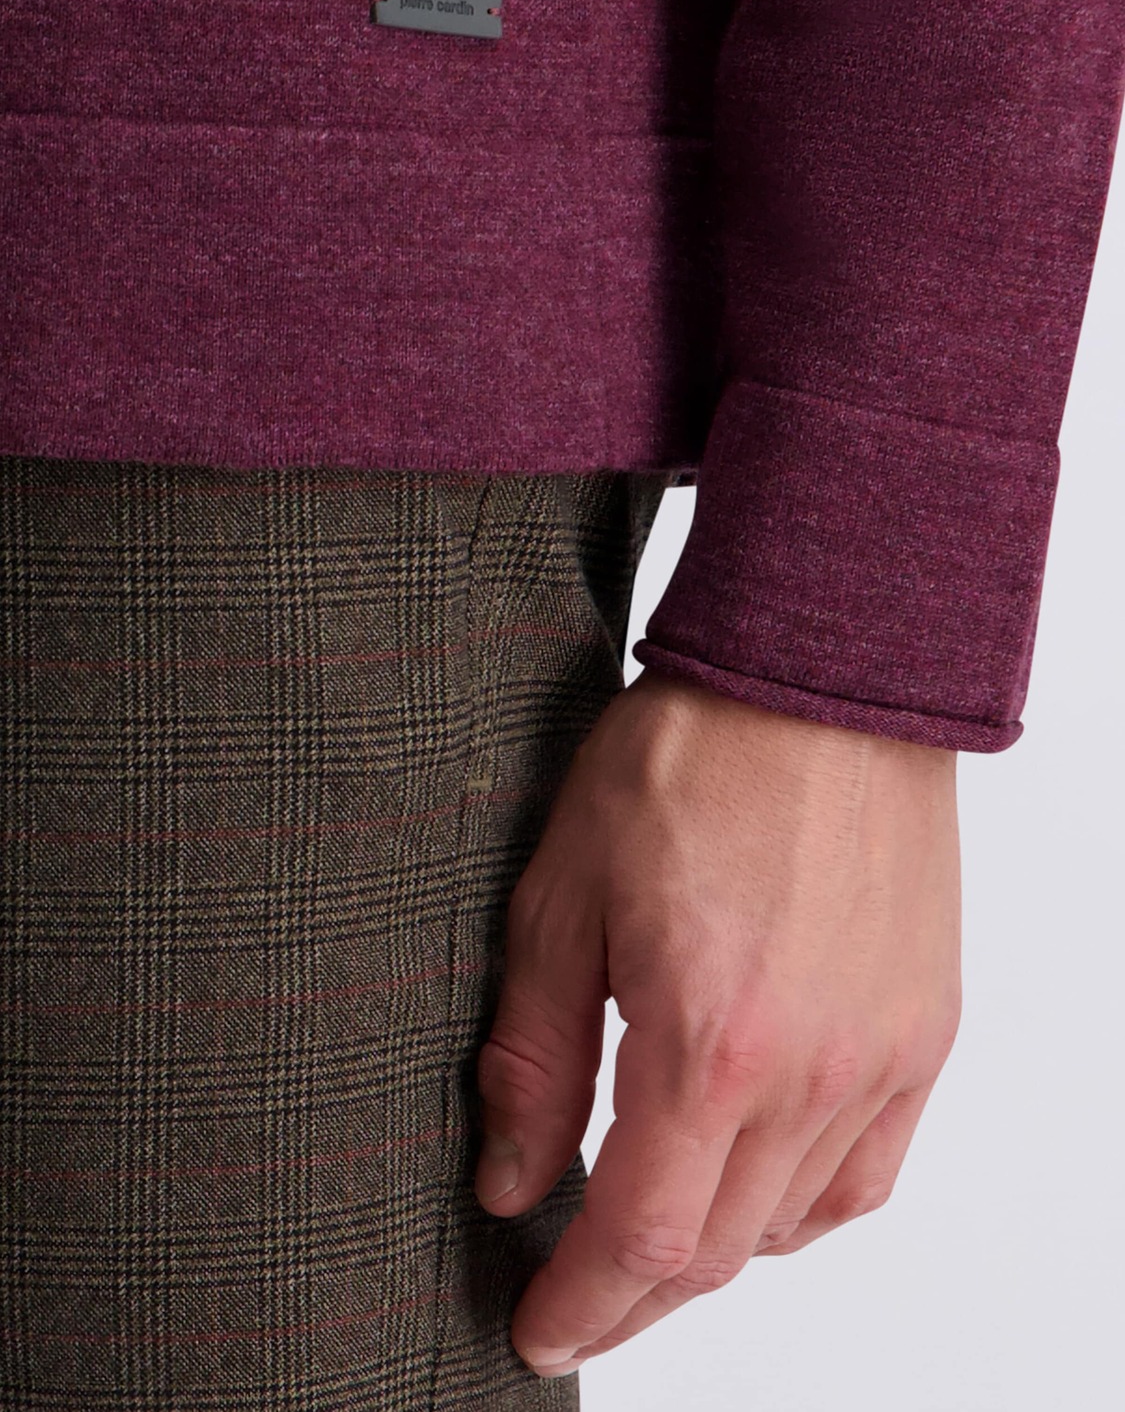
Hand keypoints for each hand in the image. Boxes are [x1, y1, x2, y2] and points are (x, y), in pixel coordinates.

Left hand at [472, 668, 961, 1378]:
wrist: (820, 679)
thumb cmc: (687, 760)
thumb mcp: (563, 897)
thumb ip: (535, 1056)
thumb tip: (512, 1182)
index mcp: (710, 1041)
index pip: (643, 1239)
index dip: (583, 1306)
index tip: (538, 1330)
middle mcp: (813, 1071)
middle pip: (718, 1250)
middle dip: (634, 1294)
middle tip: (577, 1292)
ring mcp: (882, 1055)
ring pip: (792, 1222)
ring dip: (713, 1251)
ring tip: (652, 1236)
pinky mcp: (924, 1029)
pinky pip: (867, 1172)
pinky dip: (802, 1207)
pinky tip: (755, 1185)